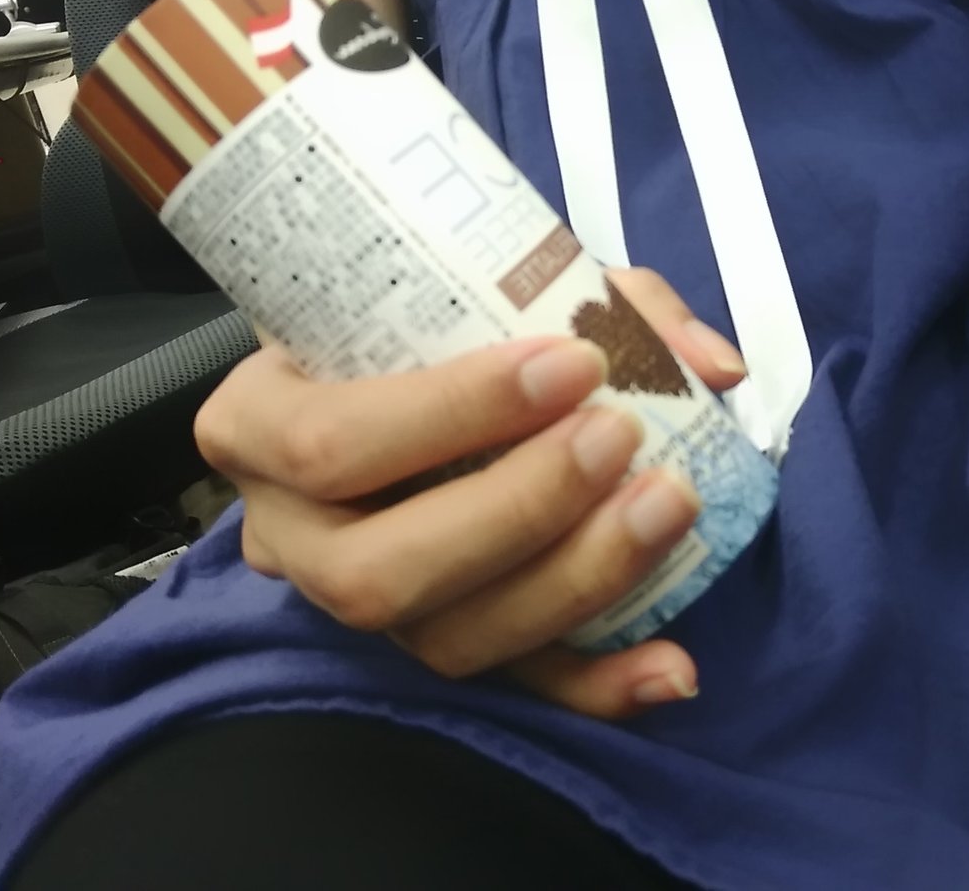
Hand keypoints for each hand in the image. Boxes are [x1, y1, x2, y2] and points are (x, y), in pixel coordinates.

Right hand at [194, 268, 748, 718]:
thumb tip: (709, 362)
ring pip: (444, 640)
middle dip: (516, 510)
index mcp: (259, 425)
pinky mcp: (433, 645)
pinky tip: (672, 665)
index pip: (329, 442)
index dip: (452, 412)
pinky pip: (510, 690)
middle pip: (376, 570)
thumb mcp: (467, 277)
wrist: (383, 365)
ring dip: (572, 581)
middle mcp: (291, 534)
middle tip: (618, 437)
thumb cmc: (417, 319)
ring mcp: (357, 606)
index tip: (573, 361)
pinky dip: (598, 684)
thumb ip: (589, 297)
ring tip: (667, 506)